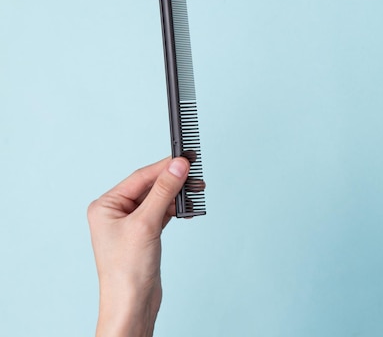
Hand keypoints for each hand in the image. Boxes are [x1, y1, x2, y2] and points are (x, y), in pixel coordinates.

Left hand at [87, 157, 193, 336]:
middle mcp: (116, 212)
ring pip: (158, 200)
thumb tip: (177, 167)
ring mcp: (130, 224)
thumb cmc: (126, 270)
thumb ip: (163, 192)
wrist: (131, 304)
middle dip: (174, 182)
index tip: (186, 159)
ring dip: (177, 196)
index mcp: (106, 205)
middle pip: (150, 187)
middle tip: (196, 174)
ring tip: (196, 191)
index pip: (140, 177)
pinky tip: (188, 209)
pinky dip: (176, 209)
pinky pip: (162, 213)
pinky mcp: (144, 235)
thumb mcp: (146, 224)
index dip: (164, 167)